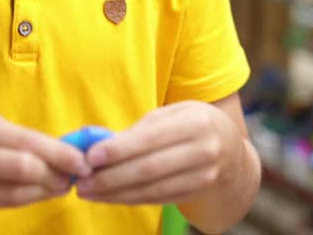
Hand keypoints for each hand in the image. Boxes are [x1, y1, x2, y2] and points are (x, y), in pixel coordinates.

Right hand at [0, 104, 89, 207]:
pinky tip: (39, 192)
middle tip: (75, 173)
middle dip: (56, 174)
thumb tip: (53, 149)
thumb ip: (10, 133)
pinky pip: (2, 202)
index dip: (58, 155)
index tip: (82, 160)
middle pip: (23, 171)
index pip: (24, 143)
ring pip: (15, 193)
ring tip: (61, 184)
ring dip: (45, 191)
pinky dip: (26, 198)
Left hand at [75, 101, 245, 204]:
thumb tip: (98, 144)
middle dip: (110, 177)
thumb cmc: (190, 123)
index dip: (118, 150)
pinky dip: (129, 198)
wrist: (231, 148)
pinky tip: (108, 196)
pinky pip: (157, 199)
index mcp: (195, 122)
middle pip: (149, 169)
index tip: (89, 157)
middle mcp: (204, 150)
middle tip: (81, 181)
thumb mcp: (172, 114)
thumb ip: (140, 129)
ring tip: (87, 191)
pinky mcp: (195, 193)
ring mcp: (203, 176)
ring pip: (151, 189)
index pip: (150, 139)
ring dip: (115, 193)